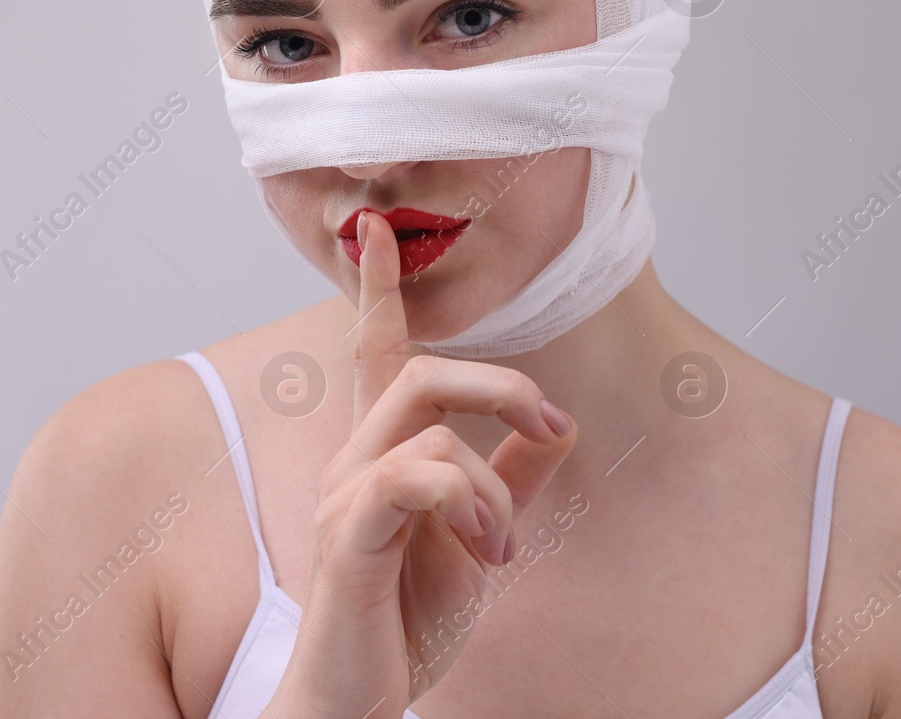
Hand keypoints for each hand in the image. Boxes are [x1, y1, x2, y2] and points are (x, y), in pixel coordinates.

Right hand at [266, 211, 577, 718]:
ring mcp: (346, 498)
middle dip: (501, 384)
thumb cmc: (405, 622)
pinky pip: (411, 478)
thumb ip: (510, 481)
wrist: (359, 699)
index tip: (380, 229)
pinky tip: (482, 546)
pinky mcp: (350, 539)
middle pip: (422, 370)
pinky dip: (466, 501)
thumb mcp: (479, 543)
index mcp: (381, 455)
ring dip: (493, 482)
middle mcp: (353, 462)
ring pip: (429, 425)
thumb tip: (553, 431)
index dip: (378, 291)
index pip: (376, 354)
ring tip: (502, 545)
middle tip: (554, 426)